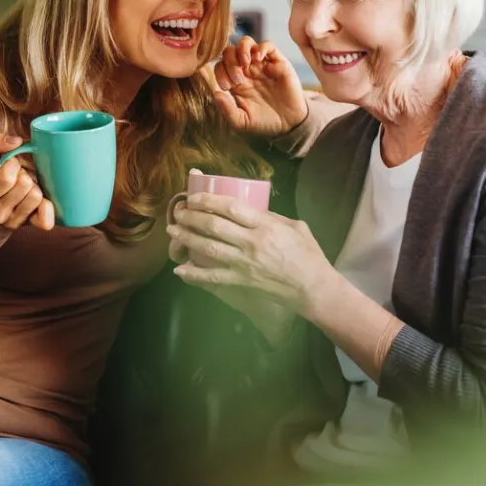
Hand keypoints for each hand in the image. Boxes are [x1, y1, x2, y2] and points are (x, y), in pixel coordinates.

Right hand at [0, 134, 54, 229]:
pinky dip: (47, 208)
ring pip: (36, 196)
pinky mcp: (29, 225)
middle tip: (18, 176)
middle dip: (24, 174)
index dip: (12, 164)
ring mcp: (13, 222)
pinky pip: (45, 220)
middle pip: (25, 185)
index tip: (9, 164)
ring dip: (34, 186)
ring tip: (25, 187)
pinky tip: (41, 200)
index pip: (7, 177)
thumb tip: (16, 141)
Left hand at [166, 192, 335, 316]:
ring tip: (172, 230)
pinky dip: (194, 274)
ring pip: (208, 248)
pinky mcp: (241, 281)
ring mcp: (245, 263)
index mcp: (266, 226)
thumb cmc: (308, 255)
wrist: (313, 288)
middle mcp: (252, 243)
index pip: (231, 207)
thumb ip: (271, 217)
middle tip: (178, 212)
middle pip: (214, 226)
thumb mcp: (295, 226)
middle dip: (192, 217)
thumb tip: (251, 209)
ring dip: (187, 238)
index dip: (209, 200)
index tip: (194, 197)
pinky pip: (213, 277)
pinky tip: (180, 270)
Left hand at [209, 36, 308, 136]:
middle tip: (238, 79)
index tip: (228, 87)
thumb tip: (214, 93)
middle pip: (230, 51)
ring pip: (246, 42)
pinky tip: (258, 60)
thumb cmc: (263, 122)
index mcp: (235, 82)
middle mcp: (246, 70)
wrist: (288, 124)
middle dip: (229, 62)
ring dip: (242, 49)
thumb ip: (227, 110)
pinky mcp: (278, 63)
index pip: (221, 66)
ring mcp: (261, 65)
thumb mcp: (242, 121)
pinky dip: (260, 48)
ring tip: (245, 63)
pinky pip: (267, 45)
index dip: (220, 72)